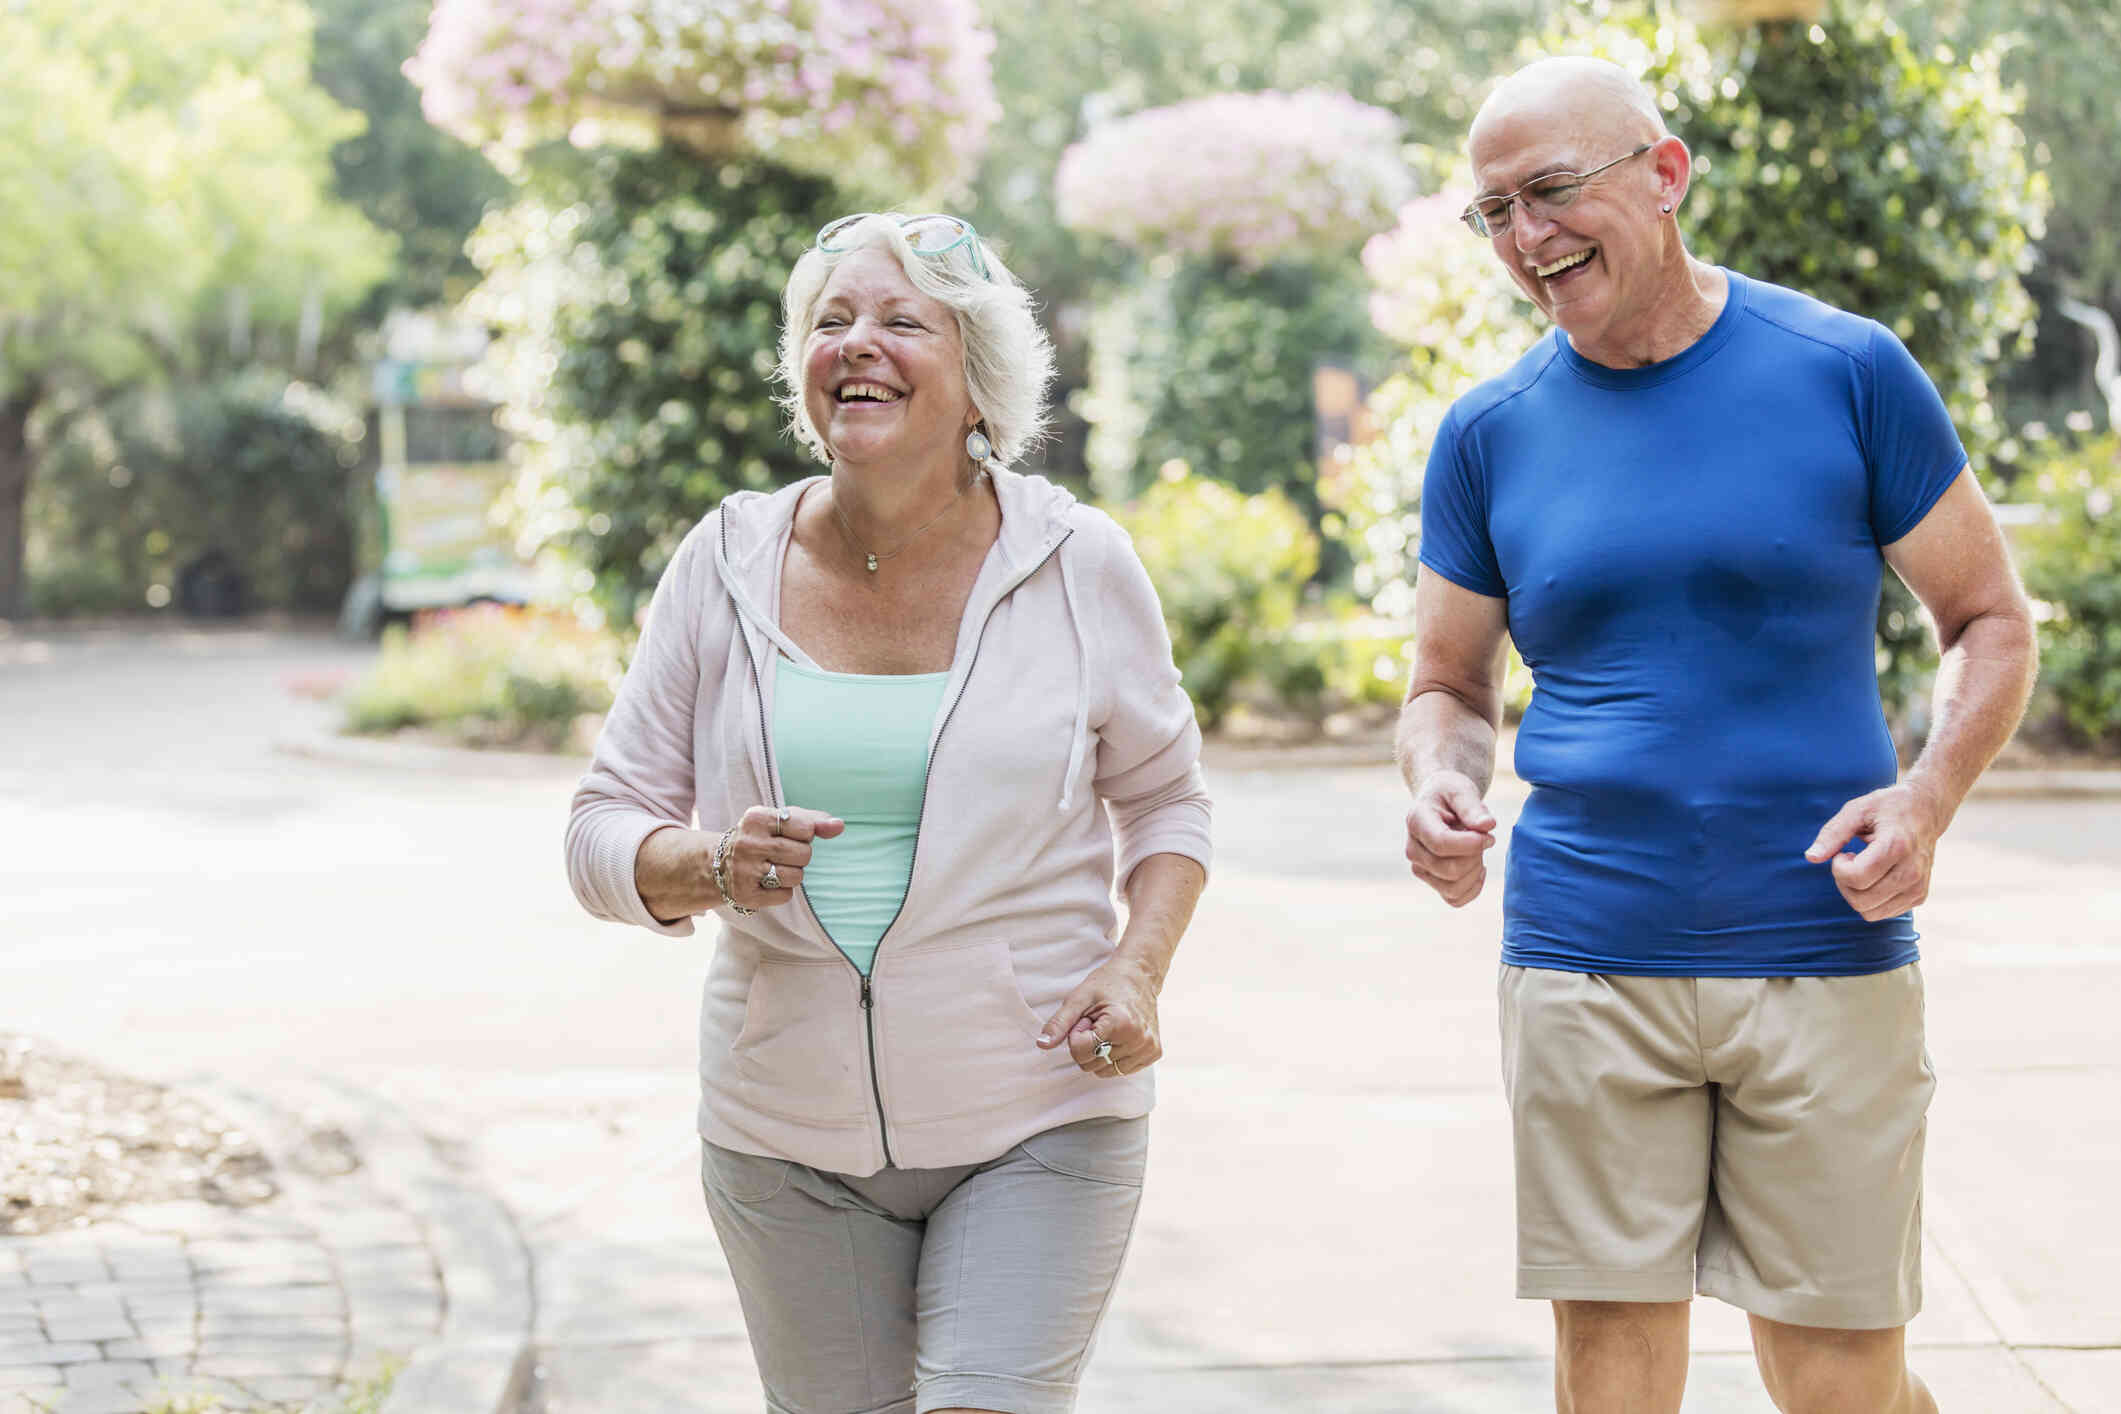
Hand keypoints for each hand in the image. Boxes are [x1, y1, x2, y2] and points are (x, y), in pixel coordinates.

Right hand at [723, 805, 843, 910]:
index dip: (804, 834)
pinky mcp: (745, 894)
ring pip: (797, 877)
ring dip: (792, 874)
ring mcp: (745, 870)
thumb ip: (813, 820)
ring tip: (773, 867)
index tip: (787, 834)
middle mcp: (748, 843)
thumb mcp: (780, 820)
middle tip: (780, 853)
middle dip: (800, 855)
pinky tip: (765, 882)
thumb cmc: (761, 837)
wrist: (719, 862)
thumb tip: (839, 826)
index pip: (806, 828)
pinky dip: (782, 891)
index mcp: (757, 818)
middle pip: (804, 854)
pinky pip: (785, 895)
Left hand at [1037, 960, 1160, 1078]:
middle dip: (1088, 1045)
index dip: (1077, 1034)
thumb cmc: (1107, 983)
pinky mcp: (1154, 1053)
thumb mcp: (1078, 998)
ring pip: (1105, 1071)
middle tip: (1097, 1022)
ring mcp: (1149, 1048)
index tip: (1086, 1018)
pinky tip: (1120, 1036)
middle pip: (1092, 1065)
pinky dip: (1115, 1056)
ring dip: (1101, 1053)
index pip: (1081, 1052)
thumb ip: (1059, 1023)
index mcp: (1121, 1024)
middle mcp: (1139, 1039)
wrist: (1140, 975)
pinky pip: (1121, 1070)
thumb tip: (1042, 1045)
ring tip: (1109, 1028)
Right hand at [1405, 770, 1496, 907]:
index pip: (1441, 844)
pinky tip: (1478, 868)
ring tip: (1478, 852)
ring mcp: (1420, 868)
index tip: (1489, 835)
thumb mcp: (1462, 790)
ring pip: (1453, 888)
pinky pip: (1455, 899)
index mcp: (1416, 822)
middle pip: (1449, 870)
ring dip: (1475, 872)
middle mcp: (1413, 849)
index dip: (1471, 844)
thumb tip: (1487, 826)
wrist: (1441, 802)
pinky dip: (1473, 888)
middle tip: (1484, 839)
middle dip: (1475, 857)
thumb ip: (1473, 807)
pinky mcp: (1432, 881)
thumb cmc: (1451, 794)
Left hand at [1804, 784, 1945, 921]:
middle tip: (1852, 860)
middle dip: (1845, 882)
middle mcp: (1912, 871)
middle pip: (1860, 900)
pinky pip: (1882, 913)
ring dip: (1857, 893)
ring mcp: (1918, 887)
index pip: (1856, 878)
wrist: (1926, 810)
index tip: (1844, 853)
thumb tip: (1811, 857)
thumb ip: (1832, 834)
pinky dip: (1871, 900)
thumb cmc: (1887, 808)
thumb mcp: (1856, 810)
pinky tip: (1877, 876)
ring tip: (1865, 868)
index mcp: (1896, 847)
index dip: (1839, 868)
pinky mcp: (1919, 897)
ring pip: (1870, 913)